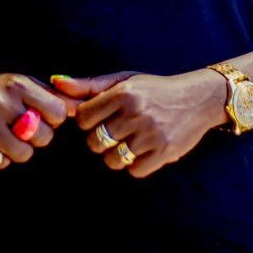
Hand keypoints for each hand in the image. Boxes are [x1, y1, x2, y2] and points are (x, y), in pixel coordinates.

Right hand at [0, 72, 69, 168]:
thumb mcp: (24, 83)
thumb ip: (52, 95)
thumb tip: (80, 107)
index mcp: (18, 85)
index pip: (57, 112)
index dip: (53, 118)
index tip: (43, 116)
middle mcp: (2, 102)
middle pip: (43, 136)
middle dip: (38, 136)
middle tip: (25, 128)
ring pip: (24, 153)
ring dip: (21, 150)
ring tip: (11, 137)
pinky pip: (2, 162)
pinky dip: (2, 157)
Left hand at [52, 70, 223, 177]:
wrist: (197, 99)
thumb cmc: (153, 89)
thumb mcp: (123, 81)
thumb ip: (88, 85)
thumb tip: (55, 83)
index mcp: (124, 93)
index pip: (83, 118)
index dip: (87, 120)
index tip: (99, 117)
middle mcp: (136, 113)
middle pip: (94, 142)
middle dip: (99, 139)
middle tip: (114, 130)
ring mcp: (151, 135)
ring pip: (112, 160)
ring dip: (115, 155)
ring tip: (127, 142)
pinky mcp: (164, 153)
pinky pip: (134, 171)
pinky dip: (135, 165)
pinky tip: (143, 150)